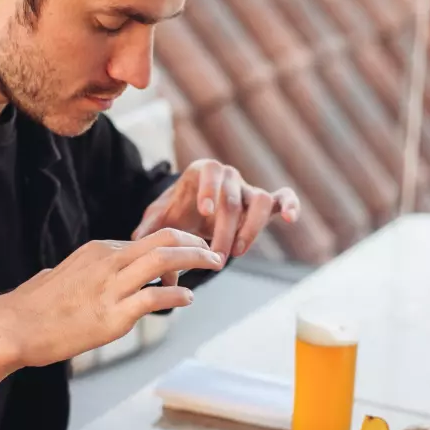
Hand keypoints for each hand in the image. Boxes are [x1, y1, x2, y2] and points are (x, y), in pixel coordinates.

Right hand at [0, 228, 222, 367]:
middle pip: (164, 239)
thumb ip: (70, 275)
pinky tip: (187, 298)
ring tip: (213, 265)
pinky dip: (178, 294)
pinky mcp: (114, 315)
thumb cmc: (30, 308)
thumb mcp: (55, 277)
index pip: (146, 240)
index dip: (173, 247)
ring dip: (196, 259)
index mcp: (97, 251)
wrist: (13, 327)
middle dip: (195, 242)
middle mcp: (108, 261)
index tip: (189, 255)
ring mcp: (111, 287)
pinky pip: (156, 296)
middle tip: (213, 251)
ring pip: (165, 259)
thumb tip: (57, 275)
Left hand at [132, 159, 300, 261]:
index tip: (203, 212)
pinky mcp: (264, 203)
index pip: (209, 174)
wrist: (190, 209)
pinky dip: (289, 205)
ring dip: (252, 228)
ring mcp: (248, 189)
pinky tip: (290, 219)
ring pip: (261, 200)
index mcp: (201, 172)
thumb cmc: (174, 213)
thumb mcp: (158, 220)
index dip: (209, 191)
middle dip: (226, 230)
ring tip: (238, 251)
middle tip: (216, 257)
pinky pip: (282, 198)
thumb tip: (138, 246)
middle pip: (234, 199)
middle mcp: (228, 177)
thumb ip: (148, 230)